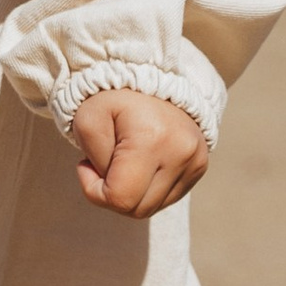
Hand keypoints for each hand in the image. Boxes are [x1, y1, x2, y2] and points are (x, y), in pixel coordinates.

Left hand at [68, 86, 209, 217]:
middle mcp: (181, 153)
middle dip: (112, 192)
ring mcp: (195, 162)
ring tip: (122, 160)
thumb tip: (110, 185)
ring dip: (130, 192)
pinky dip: (147, 188)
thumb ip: (93, 159)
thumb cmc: (113, 98)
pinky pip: (166, 198)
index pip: (121, 199)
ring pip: (153, 208)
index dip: (94, 191)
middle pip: (137, 210)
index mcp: (151, 139)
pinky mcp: (200, 166)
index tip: (85, 165)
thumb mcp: (86, 119)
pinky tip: (140, 162)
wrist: (151, 76)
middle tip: (103, 162)